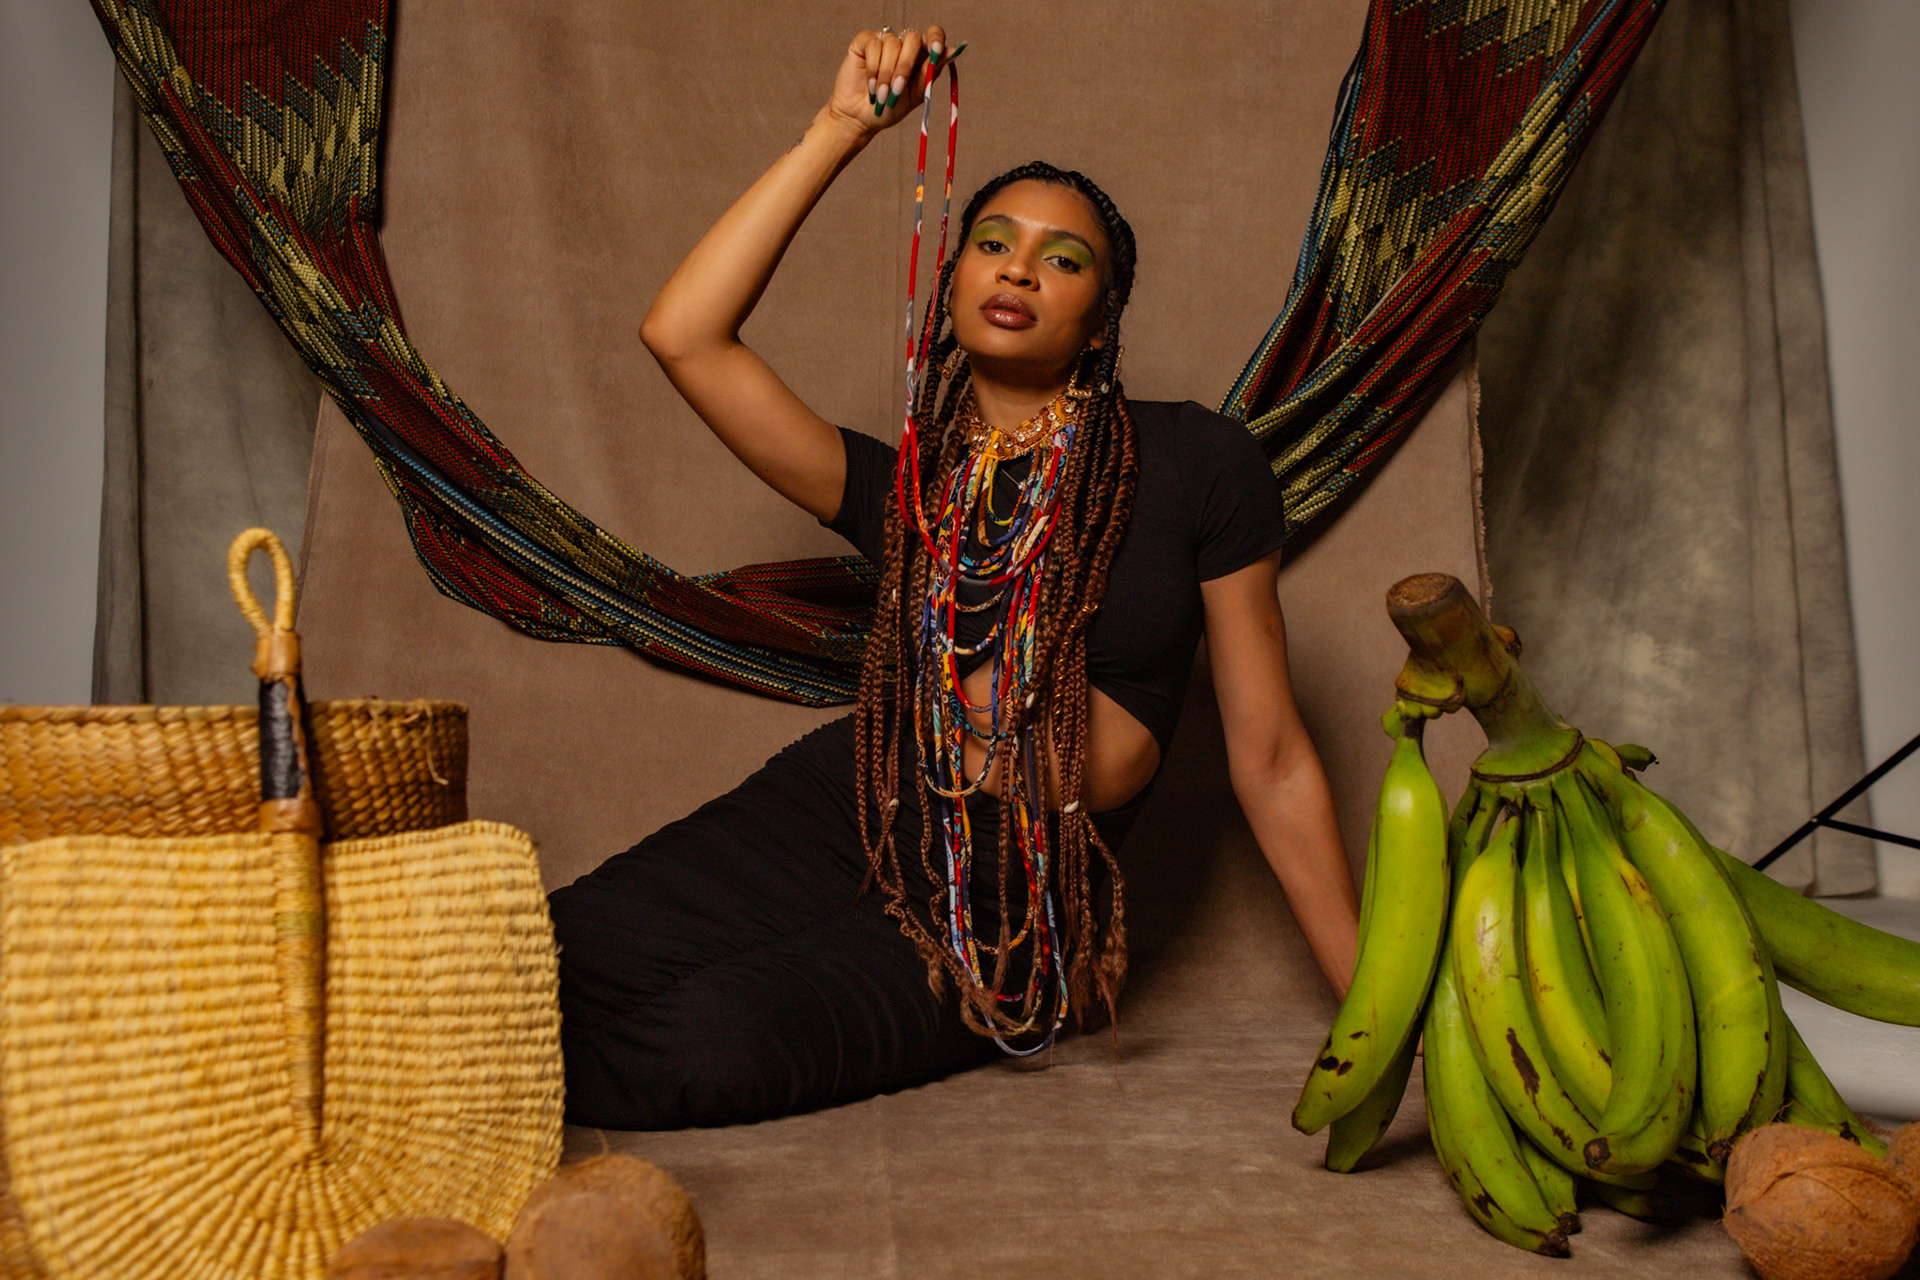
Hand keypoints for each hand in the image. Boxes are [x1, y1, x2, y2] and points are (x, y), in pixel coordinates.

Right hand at [823, 25, 949, 137]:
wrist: (861, 119)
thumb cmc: (890, 108)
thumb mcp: (915, 95)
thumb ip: (930, 73)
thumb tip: (952, 50)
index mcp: (920, 55)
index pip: (933, 34)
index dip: (936, 38)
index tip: (937, 51)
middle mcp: (903, 45)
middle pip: (912, 38)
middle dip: (906, 65)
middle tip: (897, 89)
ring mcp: (883, 41)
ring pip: (892, 43)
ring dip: (887, 73)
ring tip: (880, 95)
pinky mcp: (864, 42)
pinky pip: (873, 45)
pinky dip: (873, 67)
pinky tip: (870, 85)